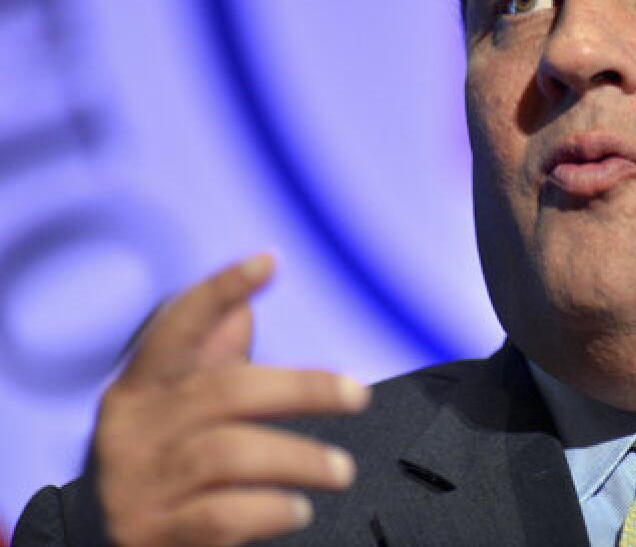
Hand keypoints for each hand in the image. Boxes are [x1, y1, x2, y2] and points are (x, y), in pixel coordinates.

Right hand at [92, 254, 370, 545]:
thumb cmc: (158, 469)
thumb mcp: (172, 413)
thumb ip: (208, 365)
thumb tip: (246, 307)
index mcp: (139, 390)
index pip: (175, 328)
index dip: (218, 290)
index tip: (268, 261)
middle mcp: (133, 431)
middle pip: (225, 391)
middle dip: (303, 387)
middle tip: (357, 396)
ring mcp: (139, 485)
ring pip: (228, 454)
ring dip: (299, 459)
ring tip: (340, 471)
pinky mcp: (153, 535)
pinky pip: (222, 515)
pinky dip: (271, 509)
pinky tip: (298, 509)